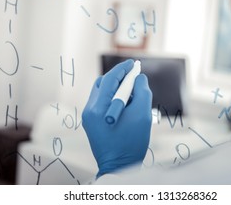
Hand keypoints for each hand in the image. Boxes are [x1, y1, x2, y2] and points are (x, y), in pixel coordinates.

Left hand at [82, 59, 152, 177]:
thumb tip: (139, 78)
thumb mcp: (142, 114)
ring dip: (116, 88)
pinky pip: (101, 103)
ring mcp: (88, 117)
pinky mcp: (90, 123)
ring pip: (102, 93)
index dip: (123, 69)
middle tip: (134, 75)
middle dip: (119, 77)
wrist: (119, 167)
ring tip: (133, 93)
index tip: (133, 63)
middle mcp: (89, 110)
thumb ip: (142, 91)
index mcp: (98, 107)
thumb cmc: (132, 142)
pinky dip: (113, 98)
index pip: (110, 79)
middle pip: (103, 84)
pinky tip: (126, 104)